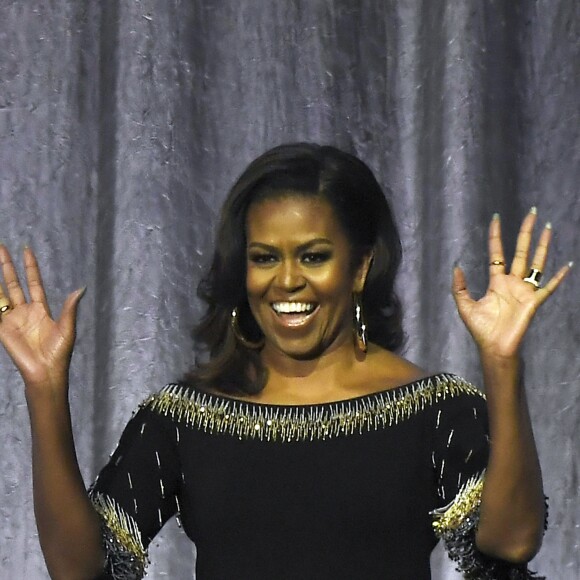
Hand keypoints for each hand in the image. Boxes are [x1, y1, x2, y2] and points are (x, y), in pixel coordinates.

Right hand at [0, 245, 84, 395]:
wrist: (46, 371)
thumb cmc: (59, 352)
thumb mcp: (68, 327)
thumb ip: (70, 307)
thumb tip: (81, 288)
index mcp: (41, 309)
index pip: (33, 282)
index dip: (30, 266)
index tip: (26, 250)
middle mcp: (25, 311)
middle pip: (14, 283)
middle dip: (7, 265)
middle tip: (1, 247)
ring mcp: (12, 319)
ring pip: (1, 293)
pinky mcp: (3, 328)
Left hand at [452, 209, 571, 358]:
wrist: (493, 347)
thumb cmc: (481, 329)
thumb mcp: (464, 305)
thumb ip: (459, 286)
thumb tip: (456, 266)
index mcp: (496, 281)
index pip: (497, 253)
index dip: (496, 236)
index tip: (496, 218)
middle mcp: (512, 282)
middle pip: (520, 252)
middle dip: (525, 233)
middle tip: (531, 213)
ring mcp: (525, 291)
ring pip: (535, 263)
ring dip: (542, 247)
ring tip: (547, 228)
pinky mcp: (534, 302)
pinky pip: (548, 288)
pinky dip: (558, 278)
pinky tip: (567, 265)